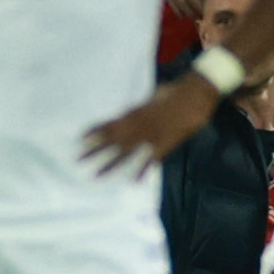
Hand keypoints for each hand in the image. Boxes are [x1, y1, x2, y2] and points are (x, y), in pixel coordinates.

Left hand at [80, 72, 219, 178]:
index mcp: (134, 112)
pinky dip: (143, 170)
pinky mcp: (165, 143)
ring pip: (127, 151)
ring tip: (98, 174)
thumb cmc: (175, 91)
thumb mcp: (153, 97)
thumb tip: (134, 113)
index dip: (95, 132)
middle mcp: (138, 125)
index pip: (110, 124)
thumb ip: (142, 108)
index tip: (80, 139)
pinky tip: (135, 181)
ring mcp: (151, 135)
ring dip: (112, 163)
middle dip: (95, 150)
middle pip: (112, 140)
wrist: (195, 94)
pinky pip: (151, 159)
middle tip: (79, 160)